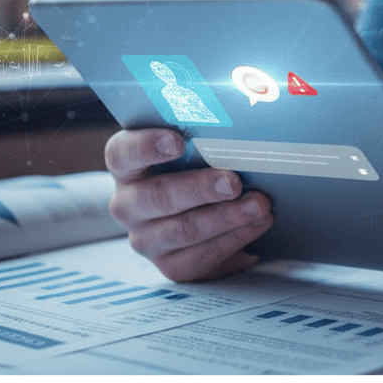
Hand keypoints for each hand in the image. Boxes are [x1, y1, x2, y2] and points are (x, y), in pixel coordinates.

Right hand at [104, 128, 273, 280]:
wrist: (190, 210)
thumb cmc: (192, 165)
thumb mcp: (189, 145)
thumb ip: (200, 134)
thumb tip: (238, 118)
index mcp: (125, 165)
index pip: (123, 153)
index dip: (147, 147)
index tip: (177, 142)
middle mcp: (127, 203)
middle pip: (158, 197)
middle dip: (201, 189)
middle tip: (235, 182)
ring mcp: (144, 238)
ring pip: (183, 230)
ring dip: (227, 217)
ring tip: (259, 205)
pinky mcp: (168, 265)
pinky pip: (199, 258)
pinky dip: (233, 240)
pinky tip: (255, 225)